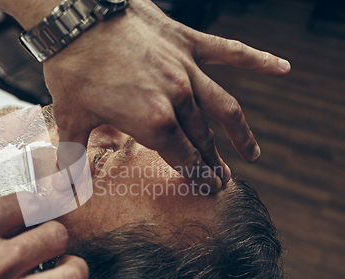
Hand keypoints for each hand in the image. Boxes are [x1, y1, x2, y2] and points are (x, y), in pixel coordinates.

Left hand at [44, 0, 290, 191]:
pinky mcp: (188, 42)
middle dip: (213, 163)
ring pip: (224, 108)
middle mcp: (177, 100)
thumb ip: (73, 160)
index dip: (196, 175)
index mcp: (152, 123)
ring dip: (240, 133)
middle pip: (202, 139)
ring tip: (252, 153)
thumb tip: (65, 192)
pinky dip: (257, 61)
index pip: (183, 158)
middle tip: (222, 179)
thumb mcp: (70, 119)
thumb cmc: (72, 69)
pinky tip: (282, 68)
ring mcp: (186, 70)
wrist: (77, 16)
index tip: (208, 188)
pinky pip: (229, 53)